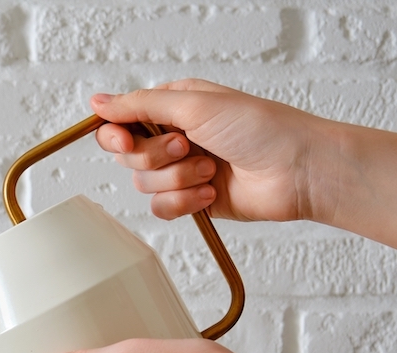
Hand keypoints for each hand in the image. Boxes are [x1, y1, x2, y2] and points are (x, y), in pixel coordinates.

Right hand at [91, 79, 333, 223]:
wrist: (297, 171)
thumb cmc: (261, 128)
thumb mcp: (195, 104)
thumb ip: (140, 105)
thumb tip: (98, 101)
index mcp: (173, 106)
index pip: (121, 121)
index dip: (116, 135)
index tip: (126, 141)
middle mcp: (174, 137)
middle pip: (129, 156)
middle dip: (156, 157)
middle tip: (188, 147)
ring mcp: (183, 170)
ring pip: (144, 184)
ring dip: (177, 179)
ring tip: (210, 170)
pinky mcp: (192, 199)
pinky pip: (162, 207)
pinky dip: (184, 202)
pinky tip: (211, 193)